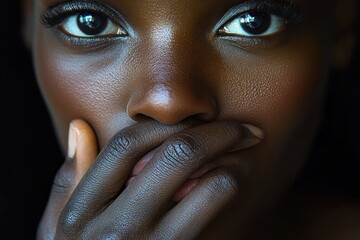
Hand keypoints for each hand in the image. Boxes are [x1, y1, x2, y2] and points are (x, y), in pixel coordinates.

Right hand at [37, 119, 262, 239]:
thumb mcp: (57, 228)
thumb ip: (67, 179)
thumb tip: (79, 129)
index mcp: (81, 212)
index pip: (127, 145)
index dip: (165, 124)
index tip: (191, 119)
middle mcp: (118, 229)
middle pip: (177, 156)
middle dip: (219, 133)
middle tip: (244, 129)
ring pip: (211, 185)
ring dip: (235, 162)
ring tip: (246, 153)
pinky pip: (217, 215)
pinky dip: (230, 188)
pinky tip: (232, 179)